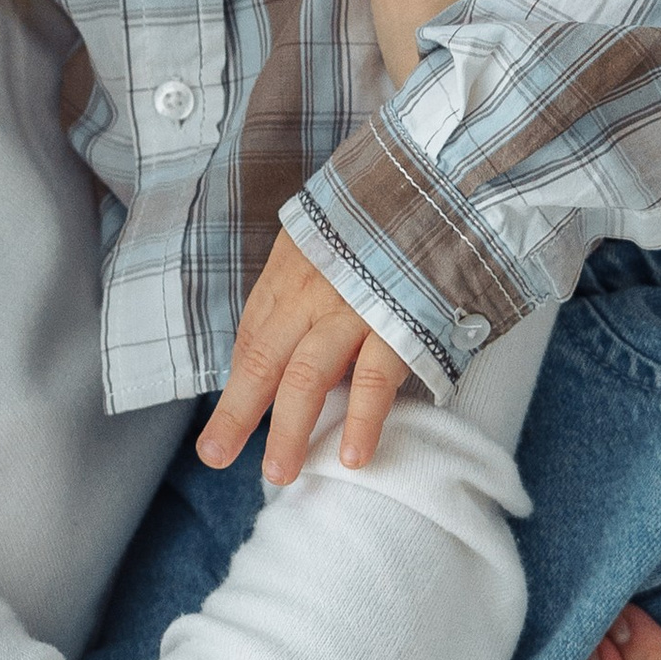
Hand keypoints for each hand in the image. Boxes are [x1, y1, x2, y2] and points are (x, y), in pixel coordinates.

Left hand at [197, 231, 415, 485]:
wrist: (445, 185)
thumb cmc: (386, 218)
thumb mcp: (330, 235)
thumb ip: (307, 284)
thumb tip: (271, 345)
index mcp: (293, 269)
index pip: (254, 334)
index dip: (238, 381)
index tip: (227, 420)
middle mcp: (313, 290)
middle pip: (264, 360)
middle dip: (237, 413)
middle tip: (215, 456)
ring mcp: (354, 307)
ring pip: (308, 377)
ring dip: (289, 430)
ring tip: (278, 474)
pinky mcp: (399, 321)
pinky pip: (375, 379)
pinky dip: (363, 420)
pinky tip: (353, 457)